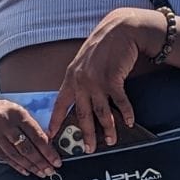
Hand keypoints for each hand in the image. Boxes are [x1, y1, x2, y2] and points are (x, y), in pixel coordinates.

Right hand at [0, 96, 61, 175]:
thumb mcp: (14, 110)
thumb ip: (29, 124)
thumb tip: (46, 142)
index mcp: (16, 113)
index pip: (36, 135)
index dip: (47, 150)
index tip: (55, 160)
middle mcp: (5, 123)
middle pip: (26, 147)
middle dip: (40, 161)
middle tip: (50, 170)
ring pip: (16, 155)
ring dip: (30, 166)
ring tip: (40, 172)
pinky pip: (4, 158)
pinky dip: (16, 165)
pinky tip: (26, 170)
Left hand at [46, 8, 162, 149]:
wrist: (120, 30)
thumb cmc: (103, 46)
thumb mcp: (83, 62)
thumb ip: (79, 79)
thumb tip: (79, 98)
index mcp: (71, 78)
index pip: (60, 104)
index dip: (56, 121)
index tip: (51, 136)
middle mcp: (81, 81)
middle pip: (82, 114)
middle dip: (85, 134)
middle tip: (88, 149)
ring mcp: (97, 81)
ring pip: (101, 112)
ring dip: (107, 128)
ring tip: (110, 141)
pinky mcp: (113, 79)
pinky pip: (119, 102)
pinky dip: (125, 113)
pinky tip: (128, 122)